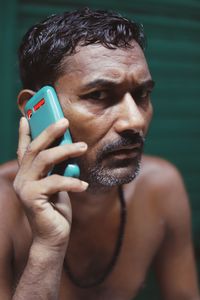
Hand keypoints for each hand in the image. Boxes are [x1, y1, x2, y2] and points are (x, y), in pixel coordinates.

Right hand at [13, 117, 87, 249]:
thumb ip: (58, 167)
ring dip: (66, 150)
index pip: (24, 149)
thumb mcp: (58, 184)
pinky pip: (55, 182)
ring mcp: (24, 188)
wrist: (53, 237)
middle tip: (65, 121)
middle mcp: (22, 178)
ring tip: (83, 146)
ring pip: (44, 160)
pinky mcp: (32, 198)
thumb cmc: (57, 209)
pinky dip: (72, 181)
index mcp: (27, 174)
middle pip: (35, 148)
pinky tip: (83, 185)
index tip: (26, 116)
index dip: (24, 132)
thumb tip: (69, 147)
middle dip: (50, 131)